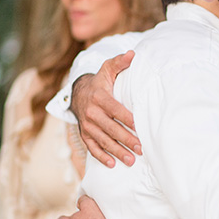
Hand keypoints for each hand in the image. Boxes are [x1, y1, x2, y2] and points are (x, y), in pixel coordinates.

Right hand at [71, 51, 139, 166]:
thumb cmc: (100, 82)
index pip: (114, 109)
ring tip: (131, 160)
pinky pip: (91, 147)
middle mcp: (91, 112)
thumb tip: (132, 54)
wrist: (78, 94)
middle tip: (140, 149)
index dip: (126, 118)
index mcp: (99, 97)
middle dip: (126, 139)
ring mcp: (86, 125)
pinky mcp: (84, 134)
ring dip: (116, 151)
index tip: (139, 127)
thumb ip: (120, 62)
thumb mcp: (108, 70)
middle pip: (110, 128)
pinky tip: (112, 164)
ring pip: (102, 140)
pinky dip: (101, 157)